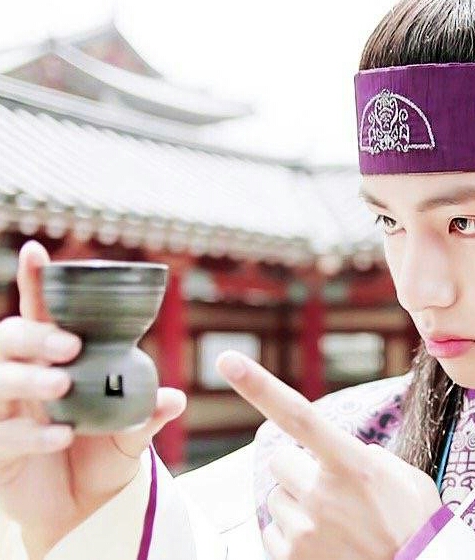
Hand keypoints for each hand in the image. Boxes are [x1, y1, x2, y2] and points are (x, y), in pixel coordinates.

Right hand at [0, 241, 186, 558]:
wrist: (87, 507)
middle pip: (7, 339)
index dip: (35, 282)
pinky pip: (3, 436)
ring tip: (62, 385)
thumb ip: (147, 414)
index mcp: (54, 362)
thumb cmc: (104, 453)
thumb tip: (174, 398)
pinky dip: (31, 434)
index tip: (37, 250)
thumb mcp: (132, 432)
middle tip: (69, 346)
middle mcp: (23, 381)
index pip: (39, 314)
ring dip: (27, 378)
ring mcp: (3, 414)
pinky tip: (60, 436)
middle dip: (34, 336)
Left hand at [216, 351, 441, 559]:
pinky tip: (324, 543)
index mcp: (352, 464)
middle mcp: (323, 495)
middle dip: (298, 468)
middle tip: (329, 488)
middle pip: (280, 459)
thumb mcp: (404, 476)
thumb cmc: (415, 524)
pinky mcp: (291, 559)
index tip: (228, 360)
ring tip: (335, 523)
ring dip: (298, 504)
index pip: (298, 415)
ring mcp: (305, 530)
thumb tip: (339, 451)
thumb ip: (366, 456)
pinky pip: (272, 532)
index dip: (260, 386)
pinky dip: (291, 535)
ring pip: (276, 498)